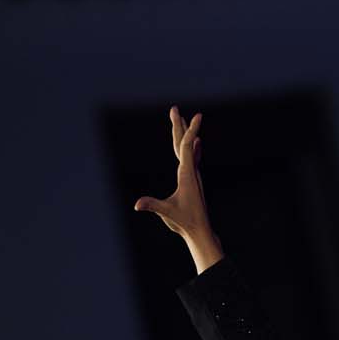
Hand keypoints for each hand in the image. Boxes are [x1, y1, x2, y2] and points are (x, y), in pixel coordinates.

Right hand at [133, 106, 211, 241]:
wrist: (200, 231)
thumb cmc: (184, 222)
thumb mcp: (167, 213)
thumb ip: (153, 206)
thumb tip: (137, 204)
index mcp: (187, 174)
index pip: (187, 147)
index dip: (190, 130)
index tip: (197, 115)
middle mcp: (192, 171)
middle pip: (185, 143)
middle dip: (180, 125)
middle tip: (173, 108)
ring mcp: (193, 175)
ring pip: (189, 149)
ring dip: (185, 133)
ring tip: (183, 119)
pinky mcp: (193, 181)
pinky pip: (192, 159)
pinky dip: (192, 147)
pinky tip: (197, 143)